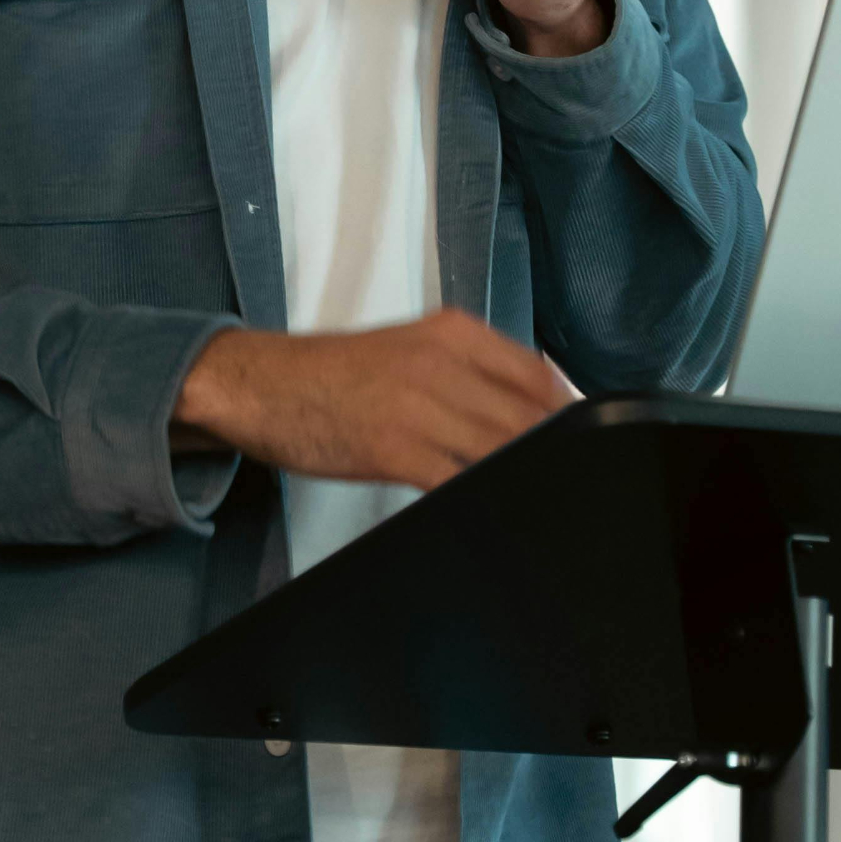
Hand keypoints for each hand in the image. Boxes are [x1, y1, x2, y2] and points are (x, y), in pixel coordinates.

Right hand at [173, 310, 574, 491]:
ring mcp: (419, 406)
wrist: (257, 383)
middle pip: (529, 414)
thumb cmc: (328, 373)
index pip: (539, 373)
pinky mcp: (394, 448)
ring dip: (523, 474)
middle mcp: (443, 361)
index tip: (582, 440)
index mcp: (452, 332)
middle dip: (553, 450)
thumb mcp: (408, 348)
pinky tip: (487, 510)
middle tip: (571, 480)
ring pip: (501, 448)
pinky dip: (480, 495)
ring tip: (542, 501)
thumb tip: (521, 408)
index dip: (568, 412)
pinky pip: (458, 480)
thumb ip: (465, 370)